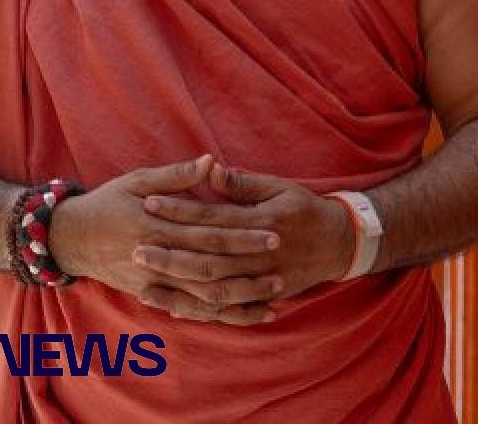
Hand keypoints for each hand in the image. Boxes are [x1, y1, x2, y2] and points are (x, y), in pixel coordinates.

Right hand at [46, 155, 281, 308]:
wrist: (69, 238)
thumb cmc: (106, 203)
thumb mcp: (137, 180)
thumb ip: (176, 176)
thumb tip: (211, 161)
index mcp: (158, 228)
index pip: (209, 233)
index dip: (243, 235)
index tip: (273, 232)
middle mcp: (158, 260)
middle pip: (212, 269)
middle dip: (250, 268)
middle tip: (283, 264)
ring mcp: (154, 283)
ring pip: (204, 298)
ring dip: (241, 298)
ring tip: (275, 296)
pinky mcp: (152, 296)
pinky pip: (191, 311)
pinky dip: (221, 315)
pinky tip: (247, 314)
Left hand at [133, 162, 356, 325]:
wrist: (341, 243)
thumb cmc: (306, 209)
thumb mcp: (280, 188)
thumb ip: (244, 184)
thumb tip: (212, 169)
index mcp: (261, 219)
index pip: (212, 215)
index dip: (180, 209)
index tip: (150, 203)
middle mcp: (259, 252)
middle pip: (208, 256)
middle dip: (171, 254)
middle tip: (136, 249)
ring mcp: (262, 278)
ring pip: (214, 287)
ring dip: (179, 287)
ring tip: (145, 284)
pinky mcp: (264, 296)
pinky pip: (227, 307)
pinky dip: (200, 309)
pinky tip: (172, 307)